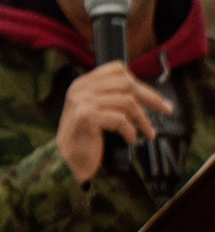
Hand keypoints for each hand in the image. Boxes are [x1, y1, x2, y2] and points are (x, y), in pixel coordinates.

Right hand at [56, 61, 173, 182]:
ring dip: (143, 119)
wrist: (65, 162)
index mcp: (82, 84)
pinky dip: (130, 131)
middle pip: (126, 84)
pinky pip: (120, 119)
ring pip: (127, 102)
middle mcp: (80, 89)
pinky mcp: (86, 117)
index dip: (137, 82)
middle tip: (166, 110)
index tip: (151, 97)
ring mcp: (81, 102)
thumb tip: (151, 96)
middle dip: (150, 98)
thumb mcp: (97, 111)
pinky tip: (130, 139)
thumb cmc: (85, 138)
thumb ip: (113, 98)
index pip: (117, 69)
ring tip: (148, 132)